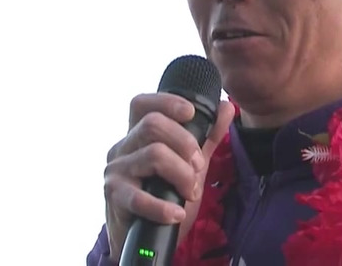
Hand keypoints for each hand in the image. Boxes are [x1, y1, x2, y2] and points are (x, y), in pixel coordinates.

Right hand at [103, 93, 234, 258]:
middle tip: (199, 166)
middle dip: (185, 143)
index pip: (142, 104)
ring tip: (191, 192)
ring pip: (154, 154)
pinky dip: (162, 207)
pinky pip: (139, 197)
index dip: (166, 102)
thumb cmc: (163, 196)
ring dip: (182, 175)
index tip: (190, 113)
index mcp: (137, 135)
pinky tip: (176, 213)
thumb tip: (226, 107)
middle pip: (152, 124)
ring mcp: (116, 170)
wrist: (144, 238)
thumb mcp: (188, 164)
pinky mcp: (114, 196)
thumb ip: (206, 137)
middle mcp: (123, 148)